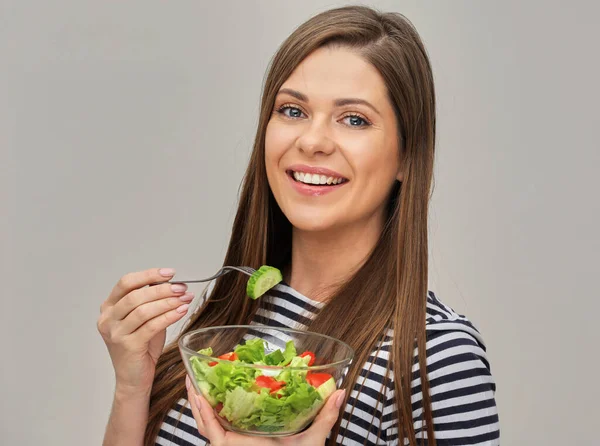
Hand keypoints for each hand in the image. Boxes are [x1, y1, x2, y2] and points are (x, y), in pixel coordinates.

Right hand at [97, 268, 193, 393]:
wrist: (133, 378)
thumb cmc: (140, 347)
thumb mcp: (143, 318)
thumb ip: (150, 301)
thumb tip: (171, 282)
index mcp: (108, 307)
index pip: (126, 283)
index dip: (148, 275)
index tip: (169, 273)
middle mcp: (107, 319)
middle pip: (136, 296)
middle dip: (163, 289)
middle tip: (182, 288)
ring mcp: (115, 333)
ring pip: (144, 310)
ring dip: (168, 302)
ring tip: (185, 299)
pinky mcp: (128, 346)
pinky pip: (152, 326)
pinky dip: (169, 316)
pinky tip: (182, 311)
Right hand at [185, 375, 345, 445]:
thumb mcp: (312, 435)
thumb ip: (326, 415)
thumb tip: (341, 392)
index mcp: (254, 429)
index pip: (238, 408)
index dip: (229, 390)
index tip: (228, 370)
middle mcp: (239, 433)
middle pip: (216, 410)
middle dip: (206, 391)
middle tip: (201, 370)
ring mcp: (230, 440)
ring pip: (207, 417)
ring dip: (197, 398)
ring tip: (192, 377)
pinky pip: (209, 428)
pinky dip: (201, 412)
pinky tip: (198, 396)